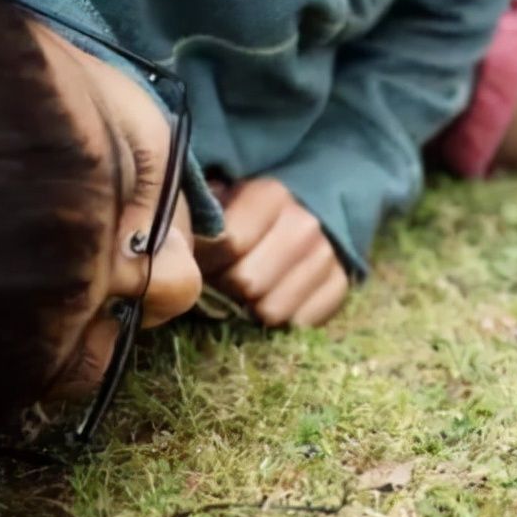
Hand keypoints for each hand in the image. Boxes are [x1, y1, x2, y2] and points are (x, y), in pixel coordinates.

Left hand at [196, 178, 348, 327]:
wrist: (314, 210)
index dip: (205, 259)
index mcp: (272, 194)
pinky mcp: (340, 286)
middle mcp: (305, 226)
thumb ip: (202, 211)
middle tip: (224, 278)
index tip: (198, 260)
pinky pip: (300, 323)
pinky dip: (283, 318)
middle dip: (227, 285)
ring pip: (271, 311)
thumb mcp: (226, 193)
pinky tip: (275, 297)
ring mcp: (327, 258)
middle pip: (246, 282)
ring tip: (249, 290)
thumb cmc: (253, 208)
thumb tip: (176, 238)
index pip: (227, 243)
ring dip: (253, 307)